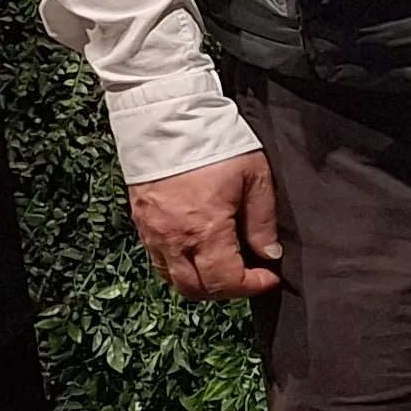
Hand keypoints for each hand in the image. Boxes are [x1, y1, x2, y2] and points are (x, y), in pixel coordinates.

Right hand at [129, 151, 282, 301]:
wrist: (167, 119)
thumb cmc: (214, 144)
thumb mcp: (255, 178)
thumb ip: (263, 221)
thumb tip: (269, 253)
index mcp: (204, 230)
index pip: (225, 281)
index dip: (252, 286)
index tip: (269, 277)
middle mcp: (173, 239)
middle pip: (195, 290)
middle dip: (226, 291)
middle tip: (249, 276)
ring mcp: (153, 233)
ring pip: (173, 280)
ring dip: (200, 283)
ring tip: (224, 268)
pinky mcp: (141, 223)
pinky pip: (159, 261)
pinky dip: (180, 268)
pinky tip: (198, 254)